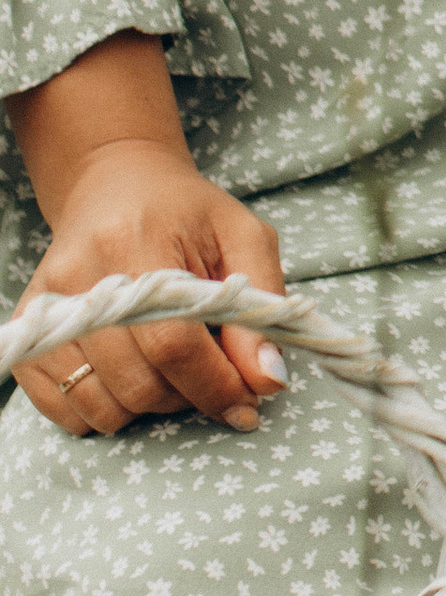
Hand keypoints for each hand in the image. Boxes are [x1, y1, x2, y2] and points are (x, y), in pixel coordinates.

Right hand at [10, 139, 287, 437]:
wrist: (116, 186)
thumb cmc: (186, 213)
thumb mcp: (242, 238)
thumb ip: (262, 305)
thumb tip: (268, 381)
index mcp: (135, 242)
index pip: (174, 343)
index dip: (216, 383)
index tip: (248, 402)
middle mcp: (78, 278)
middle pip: (139, 383)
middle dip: (188, 395)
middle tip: (209, 371)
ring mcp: (44, 311)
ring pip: (103, 406)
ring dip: (148, 406)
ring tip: (168, 367)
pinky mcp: (27, 336)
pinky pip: (62, 410)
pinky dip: (103, 410)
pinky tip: (129, 375)